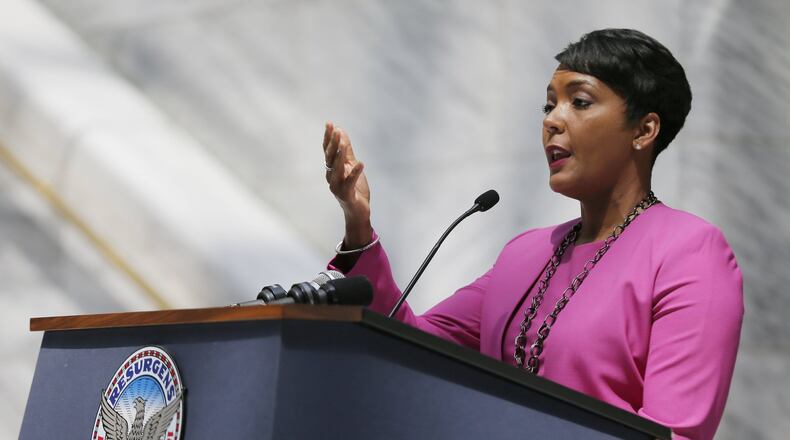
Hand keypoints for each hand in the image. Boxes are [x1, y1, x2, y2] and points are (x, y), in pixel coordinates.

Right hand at [323, 121, 372, 248]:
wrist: (358, 211)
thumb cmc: (354, 188)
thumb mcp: (351, 166)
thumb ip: (346, 151)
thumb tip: (341, 132)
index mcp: (332, 169)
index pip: (328, 151)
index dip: (328, 137)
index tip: (330, 124)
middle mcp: (331, 177)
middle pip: (330, 158)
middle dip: (333, 144)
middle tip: (337, 131)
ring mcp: (337, 187)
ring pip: (337, 170)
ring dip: (340, 156)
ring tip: (343, 144)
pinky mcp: (346, 195)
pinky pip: (350, 182)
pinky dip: (355, 173)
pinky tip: (361, 163)